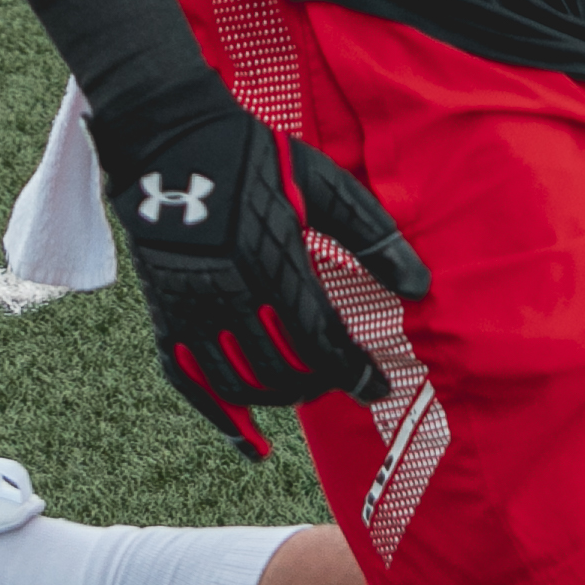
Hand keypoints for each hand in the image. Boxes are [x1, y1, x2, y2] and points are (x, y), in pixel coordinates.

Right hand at [101, 95, 430, 458]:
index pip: (320, 341)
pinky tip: (250, 444)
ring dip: (280, 398)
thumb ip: (371, 235)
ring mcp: (190, 309)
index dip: (354, 372)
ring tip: (306, 390)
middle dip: (321, 384)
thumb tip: (421, 286)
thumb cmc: (253, 156)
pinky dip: (221, 420)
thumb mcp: (322, 183)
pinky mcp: (163, 316)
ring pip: (240, 384)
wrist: (167, 140)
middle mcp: (229, 294)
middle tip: (344, 378)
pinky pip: (189, 384)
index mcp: (272, 260)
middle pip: (282, 370)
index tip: (380, 385)